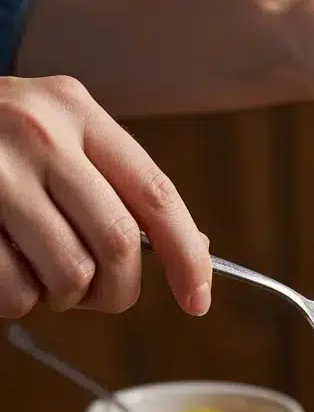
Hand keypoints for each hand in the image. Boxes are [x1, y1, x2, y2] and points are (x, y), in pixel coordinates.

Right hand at [0, 74, 210, 317]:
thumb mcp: (51, 133)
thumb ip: (114, 181)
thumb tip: (192, 250)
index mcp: (73, 109)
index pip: (155, 193)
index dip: (186, 256)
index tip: (196, 300)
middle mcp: (35, 131)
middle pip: (118, 245)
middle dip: (116, 290)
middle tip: (93, 295)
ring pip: (69, 275)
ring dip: (60, 297)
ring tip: (35, 272)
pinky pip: (14, 292)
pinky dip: (16, 302)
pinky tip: (1, 272)